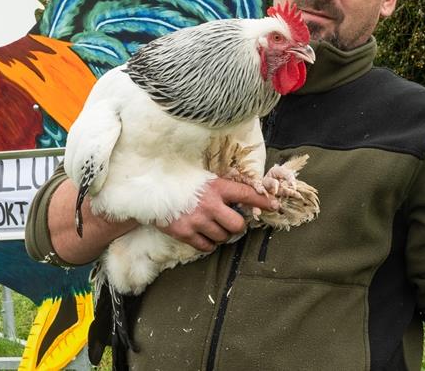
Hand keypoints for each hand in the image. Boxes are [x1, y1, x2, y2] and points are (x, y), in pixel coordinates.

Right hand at [158, 178, 276, 251]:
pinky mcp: (185, 233)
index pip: (246, 194)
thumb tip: (246, 195)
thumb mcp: (203, 178)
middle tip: (232, 222)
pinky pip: (207, 247)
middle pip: (237, 225)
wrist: (151, 193)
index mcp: (215, 187)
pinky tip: (204, 234)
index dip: (263, 201)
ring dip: (223, 234)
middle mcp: (208, 204)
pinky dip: (209, 243)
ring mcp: (196, 220)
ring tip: (214, 226)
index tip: (274, 206)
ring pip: (223, 237)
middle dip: (238, 225)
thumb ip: (222, 187)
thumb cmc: (181, 183)